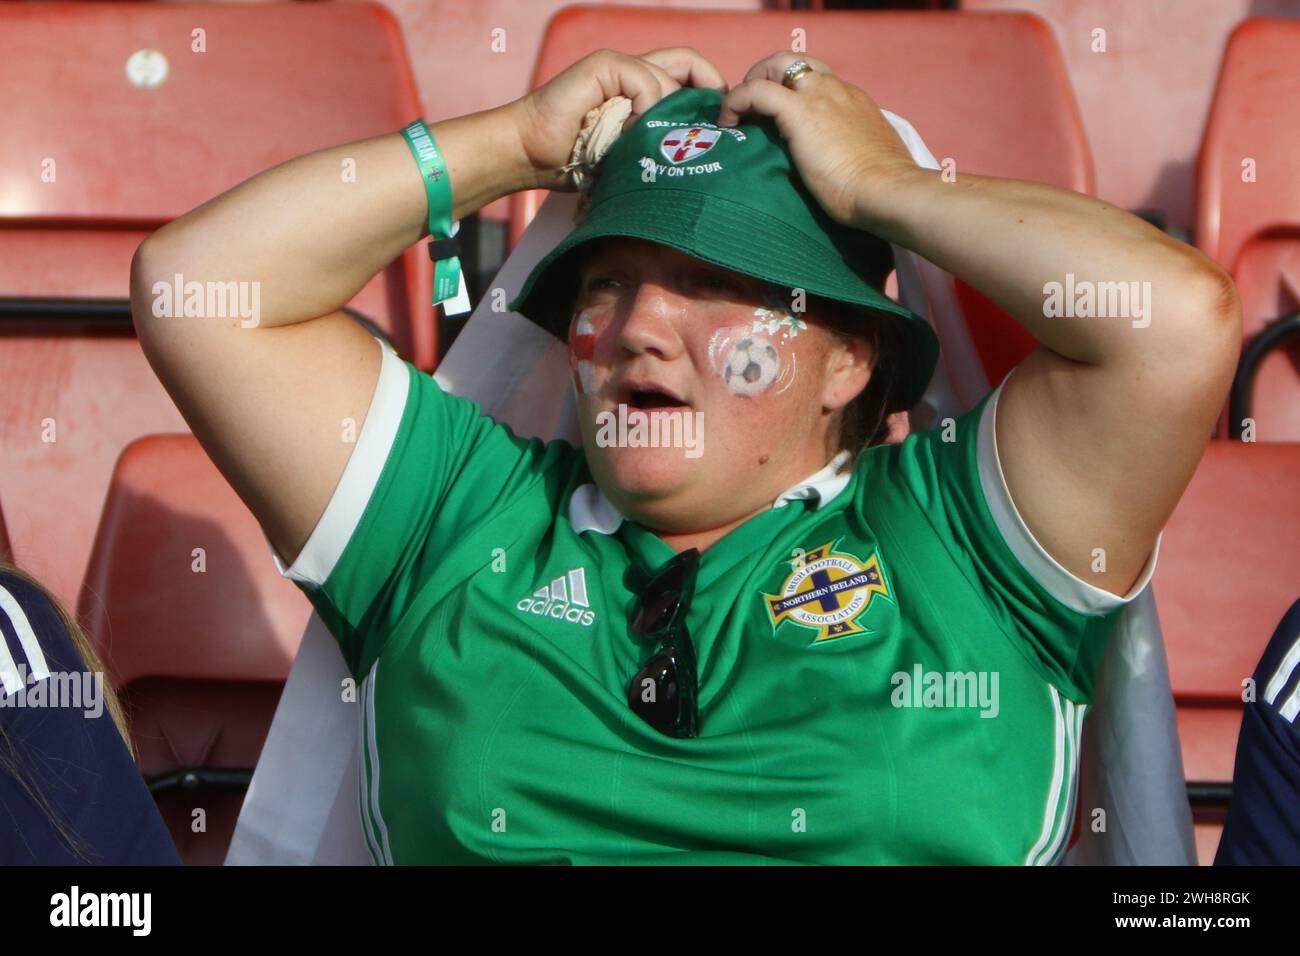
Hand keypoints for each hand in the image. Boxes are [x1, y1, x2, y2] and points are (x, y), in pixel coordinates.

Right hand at [509, 47, 727, 191]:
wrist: (532, 153)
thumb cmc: (576, 162)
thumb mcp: (630, 156)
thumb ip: (658, 142)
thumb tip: (702, 150)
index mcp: (640, 90)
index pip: (689, 73)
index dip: (709, 92)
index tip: (718, 127)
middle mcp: (633, 72)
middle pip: (689, 64)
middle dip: (704, 98)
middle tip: (705, 132)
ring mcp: (619, 65)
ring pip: (669, 79)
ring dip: (663, 118)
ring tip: (645, 145)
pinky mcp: (605, 65)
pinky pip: (645, 82)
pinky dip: (644, 109)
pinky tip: (628, 134)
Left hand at [716, 52, 917, 230]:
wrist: (887, 191)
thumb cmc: (881, 189)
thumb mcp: (868, 158)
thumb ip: (852, 150)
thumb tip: (840, 165)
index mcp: (853, 101)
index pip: (816, 80)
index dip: (791, 91)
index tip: (774, 116)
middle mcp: (836, 90)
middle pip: (796, 61)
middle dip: (768, 76)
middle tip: (753, 109)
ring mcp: (819, 96)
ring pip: (776, 65)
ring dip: (752, 84)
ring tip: (738, 114)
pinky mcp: (799, 111)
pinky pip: (757, 91)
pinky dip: (737, 101)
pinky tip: (728, 122)